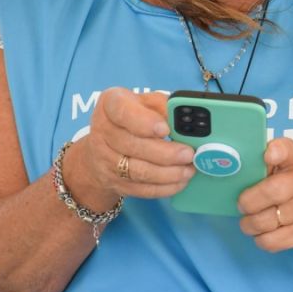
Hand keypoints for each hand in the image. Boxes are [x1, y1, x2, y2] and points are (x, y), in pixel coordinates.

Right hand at [66, 88, 194, 208]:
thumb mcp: (147, 102)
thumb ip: (164, 106)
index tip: (165, 130)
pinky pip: (141, 189)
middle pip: (133, 146)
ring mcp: (105, 159)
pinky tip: (180, 181)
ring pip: (138, 171)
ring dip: (168, 173)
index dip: (144, 122)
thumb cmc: (134, 116)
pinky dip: (164, 187)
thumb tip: (185, 120)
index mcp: (111, 103)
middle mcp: (103, 130)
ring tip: (189, 169)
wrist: (104, 145)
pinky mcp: (113, 182)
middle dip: (166, 153)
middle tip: (189, 154)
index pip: (123, 112)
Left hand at [236, 138, 292, 254]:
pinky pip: (270, 241)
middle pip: (271, 191)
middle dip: (248, 201)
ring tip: (251, 220)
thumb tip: (236, 168)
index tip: (268, 155)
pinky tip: (264, 232)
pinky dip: (261, 238)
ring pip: (264, 221)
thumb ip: (269, 162)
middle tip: (243, 204)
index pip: (289, 150)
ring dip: (250, 223)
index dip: (278, 152)